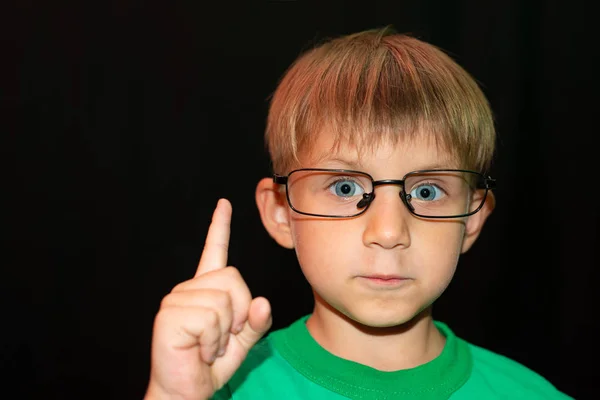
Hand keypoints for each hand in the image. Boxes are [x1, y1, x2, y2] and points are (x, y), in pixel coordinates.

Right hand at [145, 199, 271, 399]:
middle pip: (233, 278)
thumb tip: (261, 302)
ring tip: (208, 346)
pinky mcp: (170, 315)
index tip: (224, 204)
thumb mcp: (243, 341)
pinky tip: (199, 350)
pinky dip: (213, 341)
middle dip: (239, 312)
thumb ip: (256, 321)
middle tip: (222, 337)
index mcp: (205, 290)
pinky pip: (211, 318)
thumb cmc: (212, 365)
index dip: (220, 227)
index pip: (215, 251)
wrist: (187, 391)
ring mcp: (176, 300)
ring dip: (224, 332)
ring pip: (224, 300)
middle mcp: (189, 289)